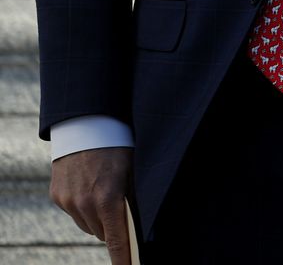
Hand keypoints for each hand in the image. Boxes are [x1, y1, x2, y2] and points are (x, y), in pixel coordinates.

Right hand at [50, 147, 133, 264]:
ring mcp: (68, 201)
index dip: (123, 259)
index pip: (117, 241)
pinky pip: (74, 212)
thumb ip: (129, 200)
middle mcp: (85, 204)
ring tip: (104, 196)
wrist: (85, 125)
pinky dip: (83, 207)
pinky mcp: (57, 196)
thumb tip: (132, 224)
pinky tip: (89, 188)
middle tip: (120, 212)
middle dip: (112, 228)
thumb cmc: (117, 147)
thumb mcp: (132, 172)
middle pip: (102, 234)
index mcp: (109, 200)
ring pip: (87, 225)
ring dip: (96, 218)